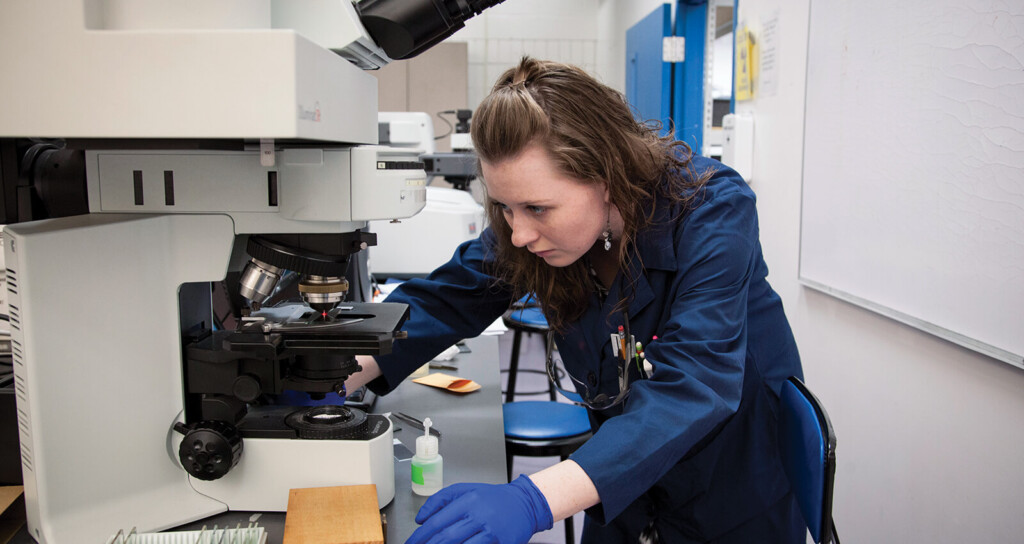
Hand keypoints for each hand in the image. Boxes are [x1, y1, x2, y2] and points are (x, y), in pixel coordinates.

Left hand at [405, 475, 553, 543]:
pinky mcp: (501, 543)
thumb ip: (440, 500)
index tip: (411, 543)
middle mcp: (479, 515)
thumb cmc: (493, 498)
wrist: (525, 503)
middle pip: (447, 537)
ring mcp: (491, 531)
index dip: (421, 536)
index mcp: (468, 500)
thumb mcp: (466, 490)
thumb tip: (421, 519)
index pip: (438, 522)